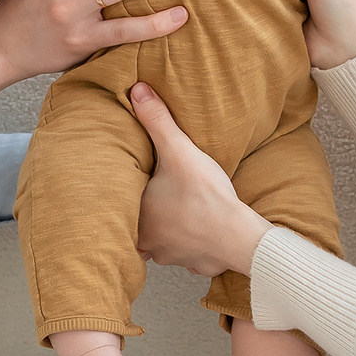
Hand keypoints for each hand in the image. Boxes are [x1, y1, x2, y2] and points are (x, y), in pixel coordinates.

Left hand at [127, 83, 266, 279]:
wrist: (239, 237)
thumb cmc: (205, 196)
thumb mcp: (178, 151)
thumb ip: (157, 121)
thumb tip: (137, 90)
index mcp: (136, 215)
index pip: (117, 206)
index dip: (120, 196)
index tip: (124, 188)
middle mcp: (148, 241)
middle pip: (136, 228)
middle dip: (142, 216)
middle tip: (149, 201)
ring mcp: (171, 256)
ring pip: (159, 246)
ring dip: (166, 233)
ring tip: (175, 215)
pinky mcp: (195, 264)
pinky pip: (187, 255)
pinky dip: (191, 245)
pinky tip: (200, 232)